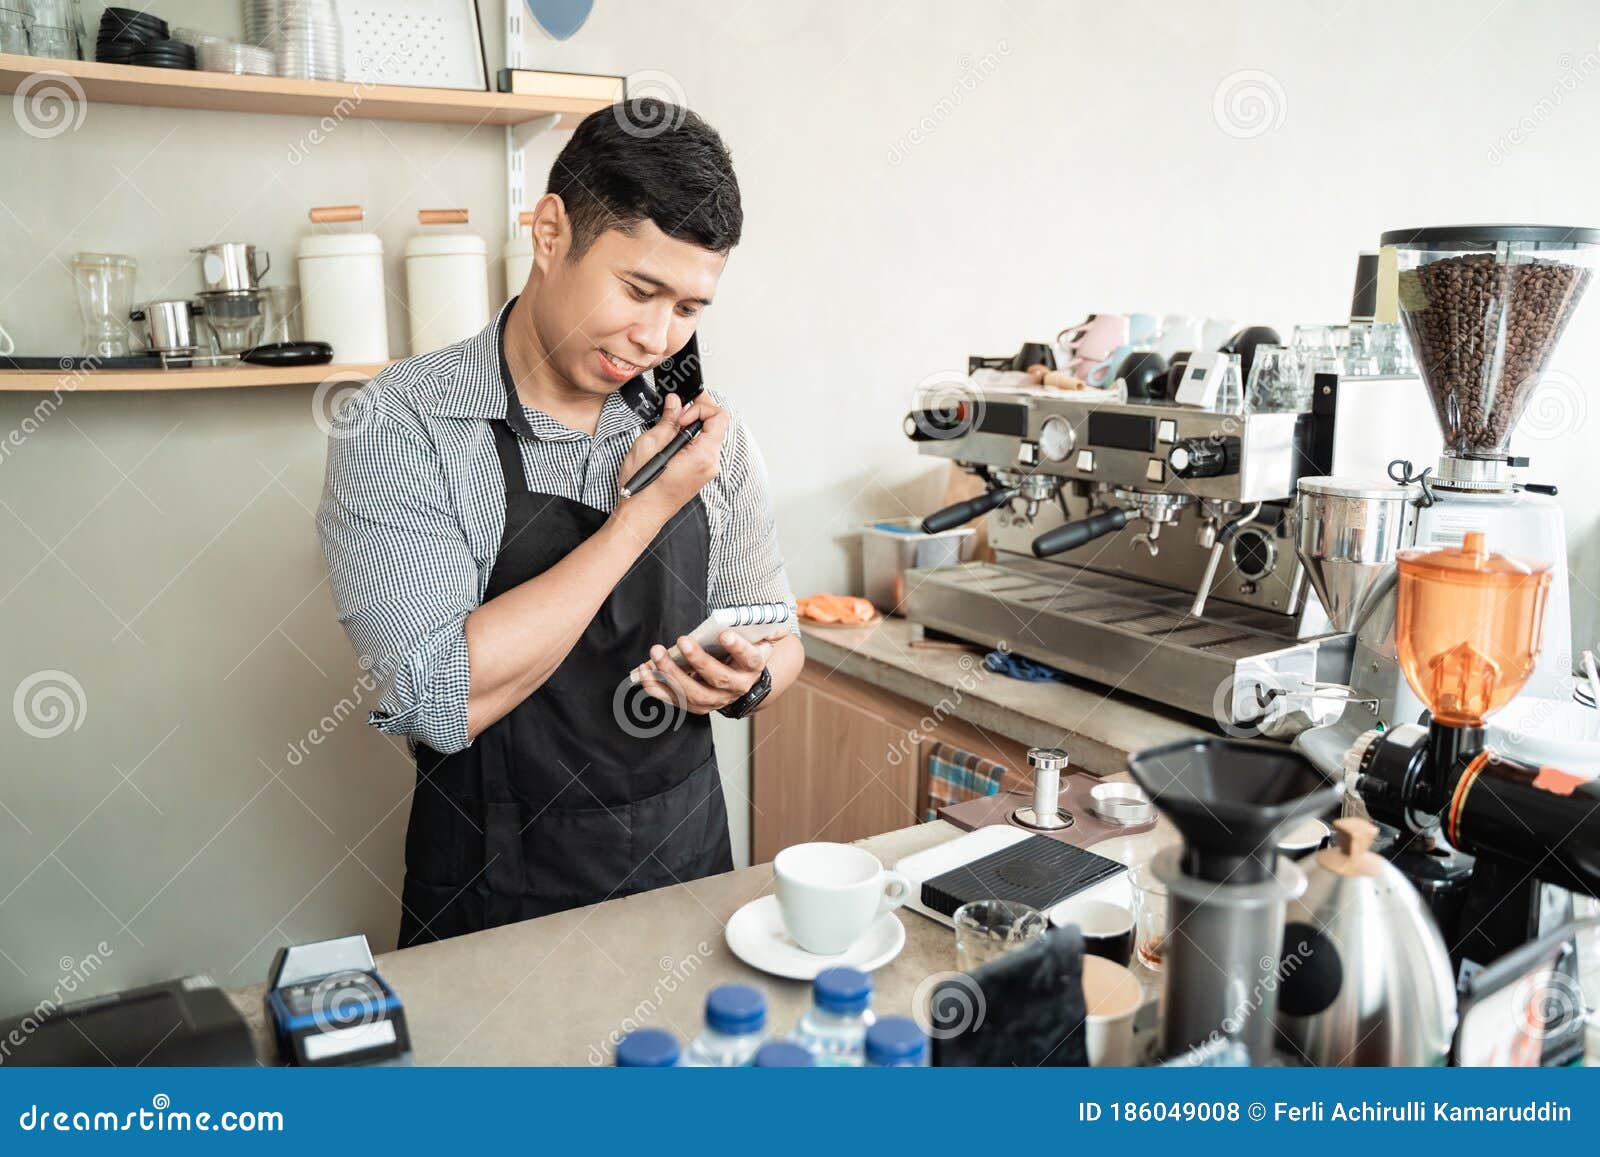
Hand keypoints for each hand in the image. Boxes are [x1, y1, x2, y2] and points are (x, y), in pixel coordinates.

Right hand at [610, 392, 728, 537]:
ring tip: (671, 426)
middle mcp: (711, 463)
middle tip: (675, 411)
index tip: (681, 412)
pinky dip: (692, 437)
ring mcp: (708, 470)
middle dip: (697, 412)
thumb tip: (675, 402)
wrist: (643, 513)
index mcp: (702, 455)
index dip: (701, 407)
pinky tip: (674, 440)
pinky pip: (704, 447)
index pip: (719, 417)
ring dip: (693, 425)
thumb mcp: (650, 445)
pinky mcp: (701, 472)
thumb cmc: (644, 487)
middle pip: (717, 425)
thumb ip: (668, 420)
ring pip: (710, 435)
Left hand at [638, 630, 770, 714]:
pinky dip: (657, 687)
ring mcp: (716, 700)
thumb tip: (774, 623)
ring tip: (656, 654)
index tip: (725, 634)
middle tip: (682, 640)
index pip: (751, 658)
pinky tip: (645, 671)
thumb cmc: (743, 650)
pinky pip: (675, 700)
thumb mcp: (756, 637)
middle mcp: (737, 688)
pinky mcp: (696, 705)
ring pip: (693, 693)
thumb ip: (762, 628)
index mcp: (753, 667)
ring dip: (671, 674)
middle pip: (718, 679)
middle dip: (698, 660)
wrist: (742, 678)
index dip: (739, 647)